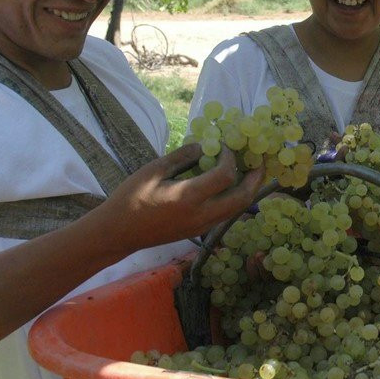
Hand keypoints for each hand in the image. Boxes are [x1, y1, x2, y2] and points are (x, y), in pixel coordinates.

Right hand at [102, 143, 263, 253]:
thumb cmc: (131, 198)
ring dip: (248, 190)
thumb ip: (183, 157)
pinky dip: (235, 199)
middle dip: (256, 179)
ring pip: (237, 209)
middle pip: (242, 198)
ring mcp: (202, 226)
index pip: (225, 176)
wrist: (118, 233)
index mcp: (188, 198)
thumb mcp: (154, 170)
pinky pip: (226, 215)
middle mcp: (201, 215)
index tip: (226, 146)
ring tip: (251, 172)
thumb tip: (206, 146)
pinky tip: (231, 185)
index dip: (231, 158)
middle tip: (260, 161)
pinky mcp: (199, 231)